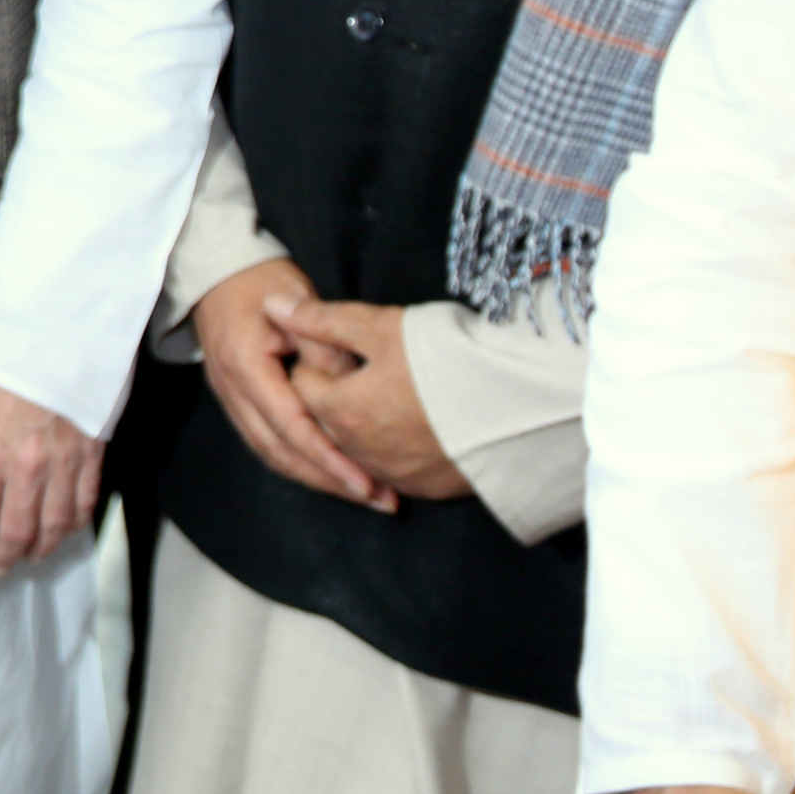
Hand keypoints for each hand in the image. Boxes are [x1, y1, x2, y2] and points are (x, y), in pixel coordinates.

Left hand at [0, 372, 98, 572]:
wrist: (54, 330)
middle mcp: (26, 469)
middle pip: (19, 531)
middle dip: (7, 557)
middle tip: (1, 570)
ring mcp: (64, 464)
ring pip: (56, 524)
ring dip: (43, 547)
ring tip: (33, 557)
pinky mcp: (93, 453)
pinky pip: (86, 501)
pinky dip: (76, 523)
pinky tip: (66, 530)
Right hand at [189, 259, 388, 507]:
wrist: (217, 274)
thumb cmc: (262, 282)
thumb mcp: (300, 302)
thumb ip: (324, 346)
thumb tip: (351, 387)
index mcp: (246, 366)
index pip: (292, 426)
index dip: (329, 459)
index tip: (366, 483)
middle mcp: (232, 392)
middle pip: (281, 452)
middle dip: (329, 481)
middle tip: (378, 498)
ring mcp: (230, 400)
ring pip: (272, 455)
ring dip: (317, 479)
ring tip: (363, 493)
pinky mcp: (237, 403)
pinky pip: (267, 444)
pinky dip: (300, 463)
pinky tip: (330, 472)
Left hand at [276, 295, 469, 501]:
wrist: (524, 410)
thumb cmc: (448, 359)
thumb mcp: (382, 327)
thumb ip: (323, 319)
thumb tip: (270, 304)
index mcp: (339, 411)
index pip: (303, 383)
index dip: (320, 358)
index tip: (350, 345)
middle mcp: (358, 451)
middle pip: (326, 419)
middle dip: (336, 395)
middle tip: (373, 367)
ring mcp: (394, 474)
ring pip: (358, 448)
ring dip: (364, 426)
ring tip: (395, 396)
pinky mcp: (428, 488)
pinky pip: (395, 470)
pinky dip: (395, 450)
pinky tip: (417, 427)